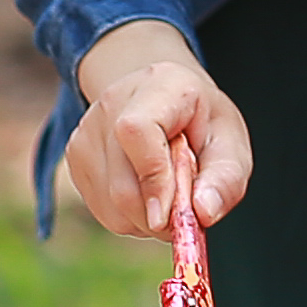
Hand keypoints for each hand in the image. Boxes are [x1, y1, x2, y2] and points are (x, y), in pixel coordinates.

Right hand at [60, 24, 258, 241]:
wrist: (166, 102)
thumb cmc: (202, 124)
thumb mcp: (232, 145)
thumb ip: (225, 180)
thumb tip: (202, 213)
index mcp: (159, 87)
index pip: (137, 131)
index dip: (153, 178)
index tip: (169, 217)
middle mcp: (112, 103)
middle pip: (122, 184)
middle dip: (158, 216)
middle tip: (186, 214)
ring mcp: (86, 131)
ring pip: (111, 205)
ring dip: (147, 219)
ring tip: (169, 192)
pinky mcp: (74, 156)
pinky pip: (103, 210)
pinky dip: (131, 217)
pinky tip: (147, 193)